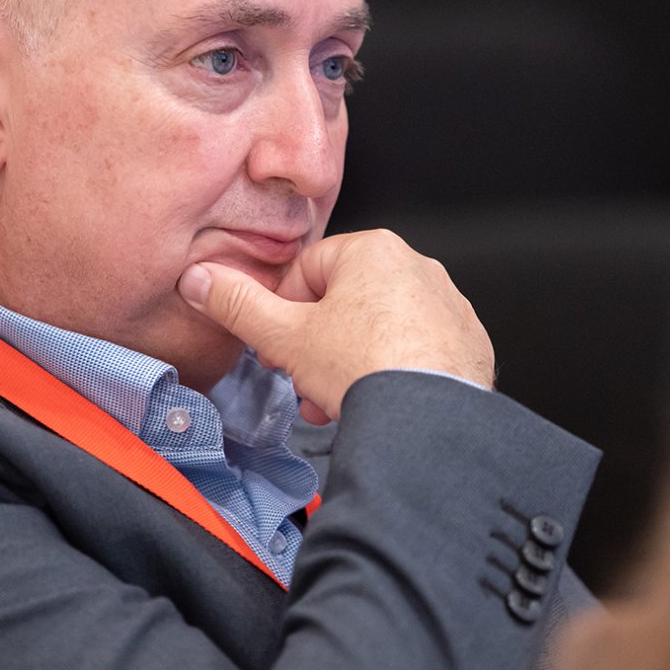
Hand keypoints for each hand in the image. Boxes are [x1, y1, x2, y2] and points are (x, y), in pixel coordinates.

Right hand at [178, 229, 493, 421]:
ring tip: (335, 400)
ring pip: (379, 329)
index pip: (308, 269)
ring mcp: (448, 305)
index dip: (284, 312)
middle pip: (345, 302)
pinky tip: (377, 401)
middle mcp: (417, 268)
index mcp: (374, 250)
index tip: (279, 344)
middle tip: (303, 378)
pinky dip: (393, 372)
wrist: (429, 420)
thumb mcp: (286, 336)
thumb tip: (202, 281)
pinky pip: (416, 350)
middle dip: (316, 346)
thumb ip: (239, 305)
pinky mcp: (466, 343)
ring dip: (348, 364)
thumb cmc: (366, 370)